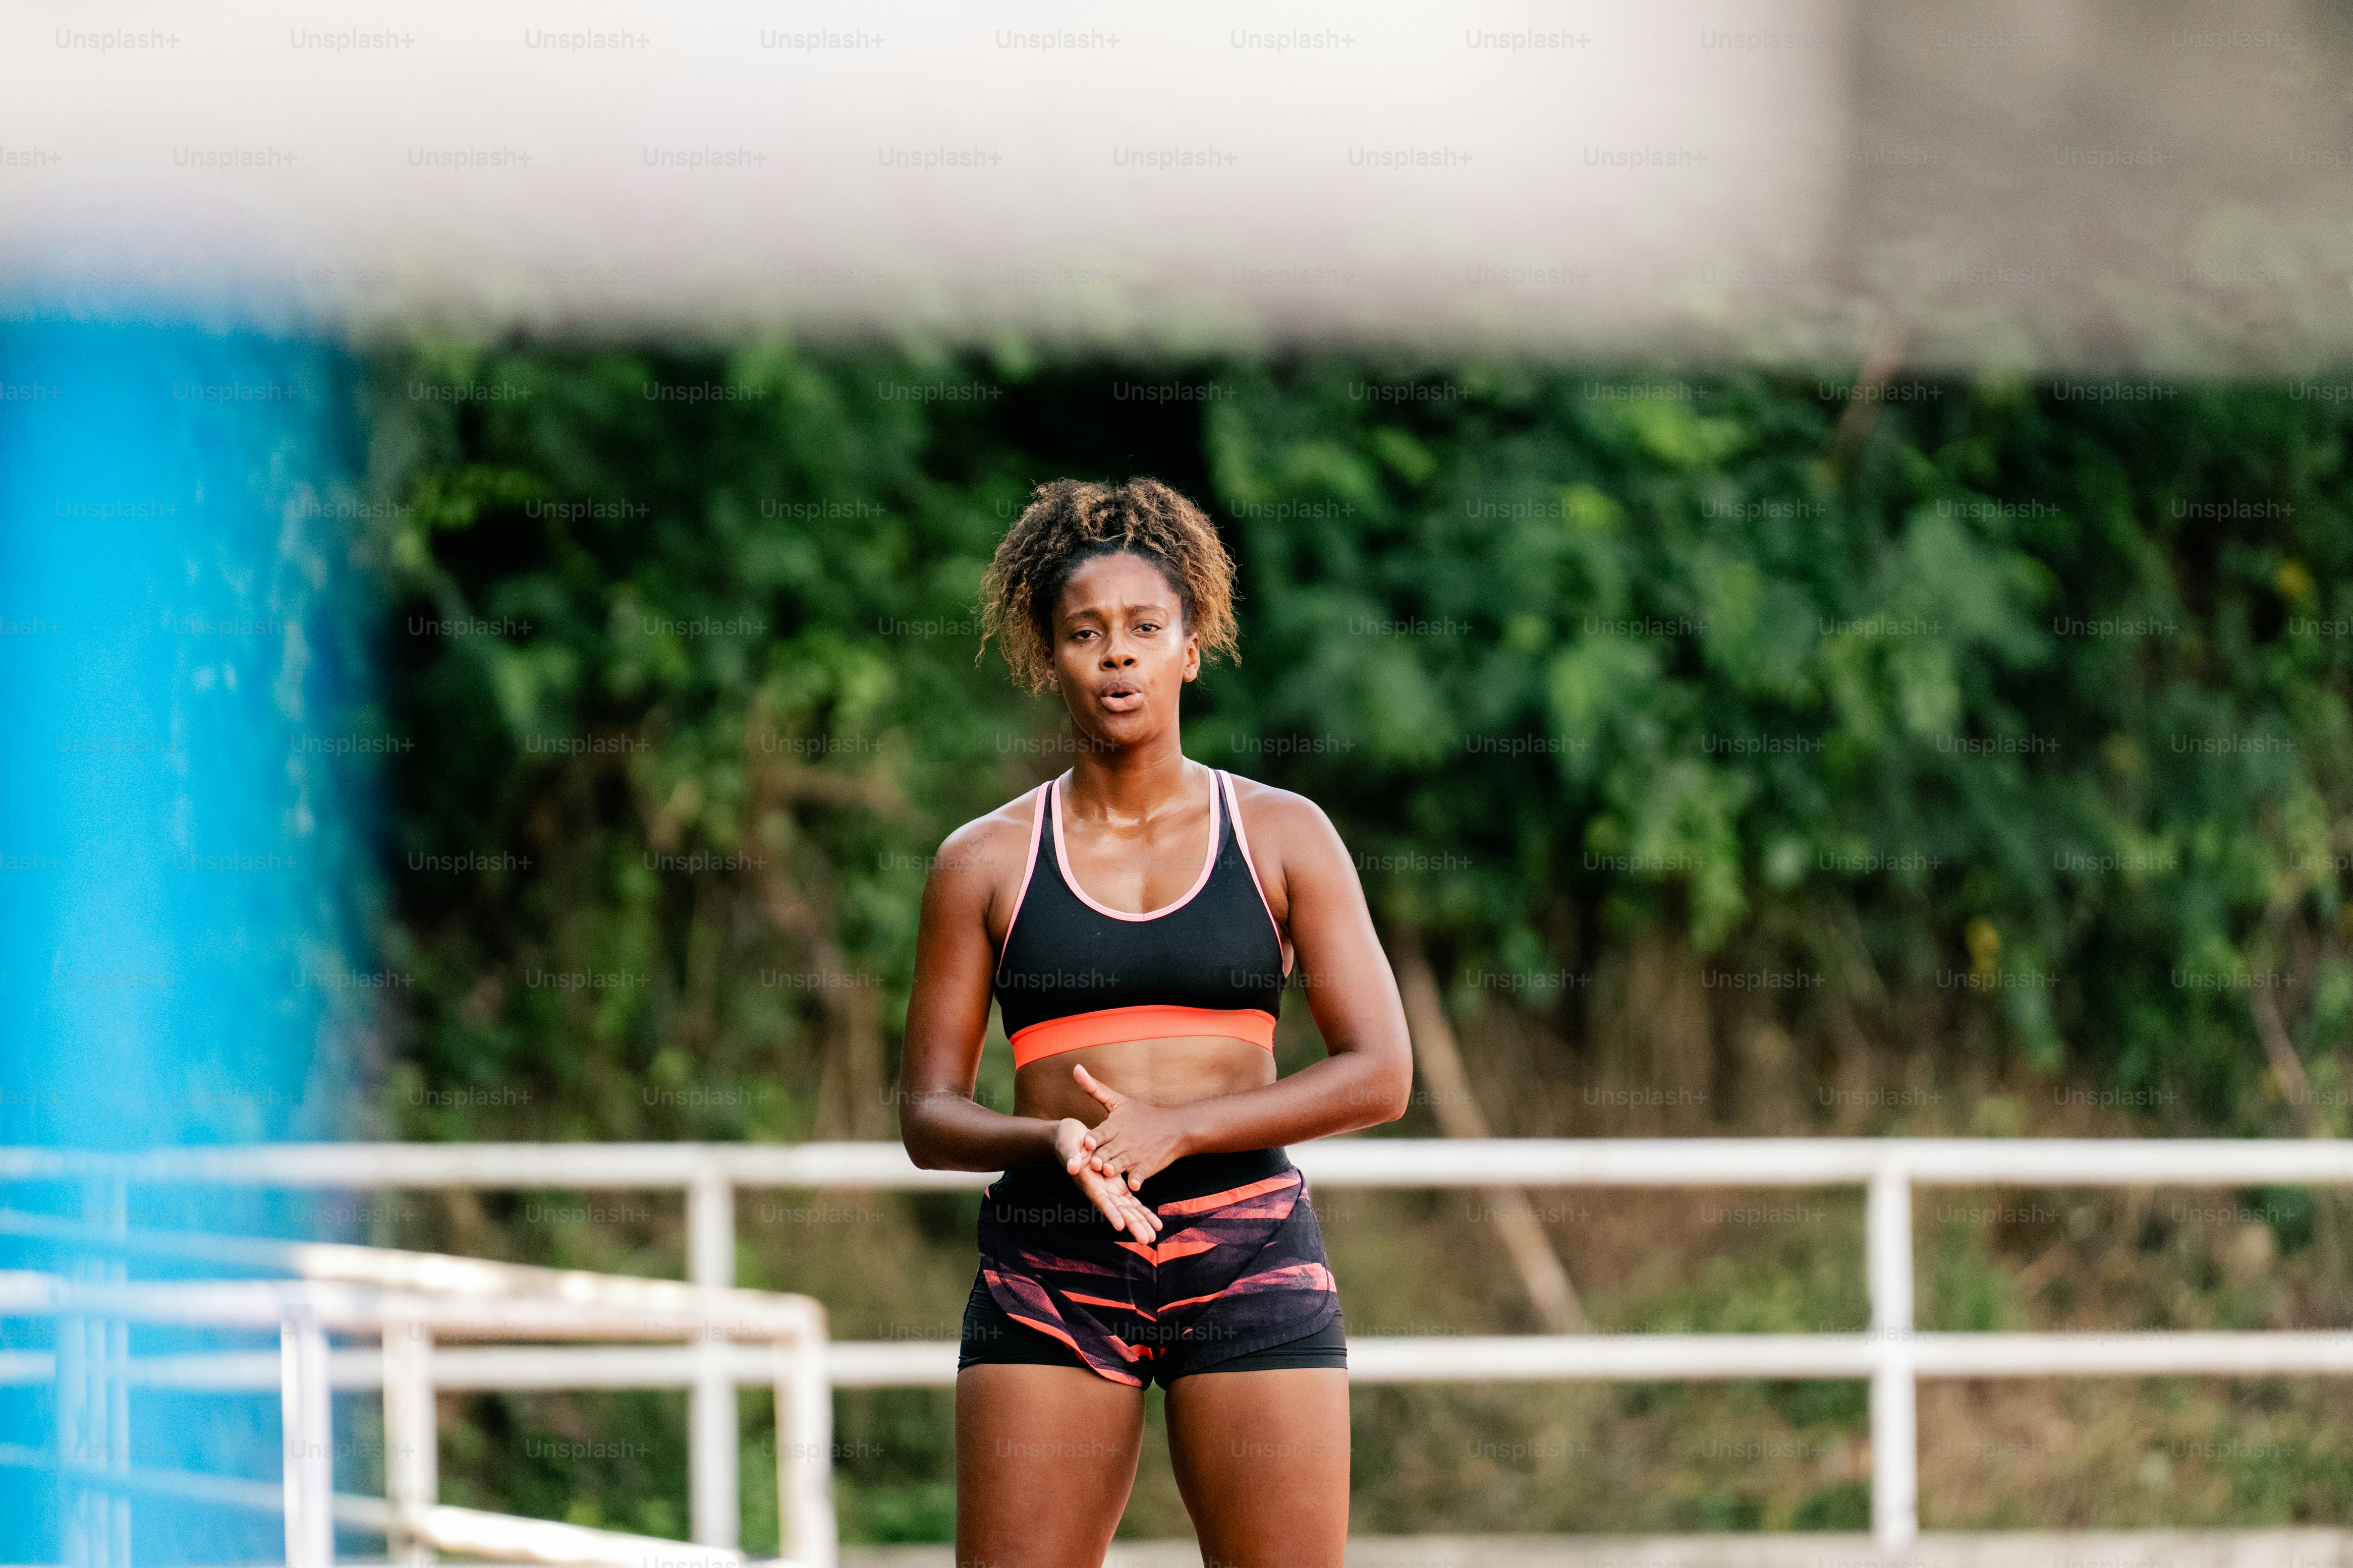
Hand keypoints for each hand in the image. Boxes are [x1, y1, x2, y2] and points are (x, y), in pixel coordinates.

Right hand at [1054, 1117, 1159, 1243]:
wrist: (1076, 1136)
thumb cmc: (1068, 1139)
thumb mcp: (1067, 1143)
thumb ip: (1070, 1155)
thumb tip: (1073, 1167)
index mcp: (1086, 1181)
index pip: (1099, 1198)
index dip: (1109, 1211)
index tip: (1120, 1225)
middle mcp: (1099, 1190)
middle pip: (1117, 1210)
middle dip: (1132, 1224)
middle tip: (1146, 1239)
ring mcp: (1109, 1189)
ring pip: (1127, 1209)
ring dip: (1141, 1222)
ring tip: (1154, 1236)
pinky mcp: (1117, 1185)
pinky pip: (1131, 1200)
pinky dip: (1143, 1211)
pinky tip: (1155, 1222)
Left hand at [1072, 1064, 1189, 1192]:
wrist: (1175, 1127)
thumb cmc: (1142, 1115)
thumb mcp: (1118, 1100)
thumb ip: (1094, 1088)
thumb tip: (1076, 1068)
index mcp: (1115, 1125)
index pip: (1100, 1134)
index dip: (1093, 1139)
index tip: (1086, 1142)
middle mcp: (1124, 1141)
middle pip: (1106, 1153)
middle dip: (1099, 1158)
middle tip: (1093, 1162)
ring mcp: (1135, 1155)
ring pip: (1119, 1165)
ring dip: (1114, 1169)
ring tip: (1108, 1171)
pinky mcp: (1146, 1168)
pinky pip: (1139, 1176)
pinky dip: (1137, 1181)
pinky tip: (1134, 1184)